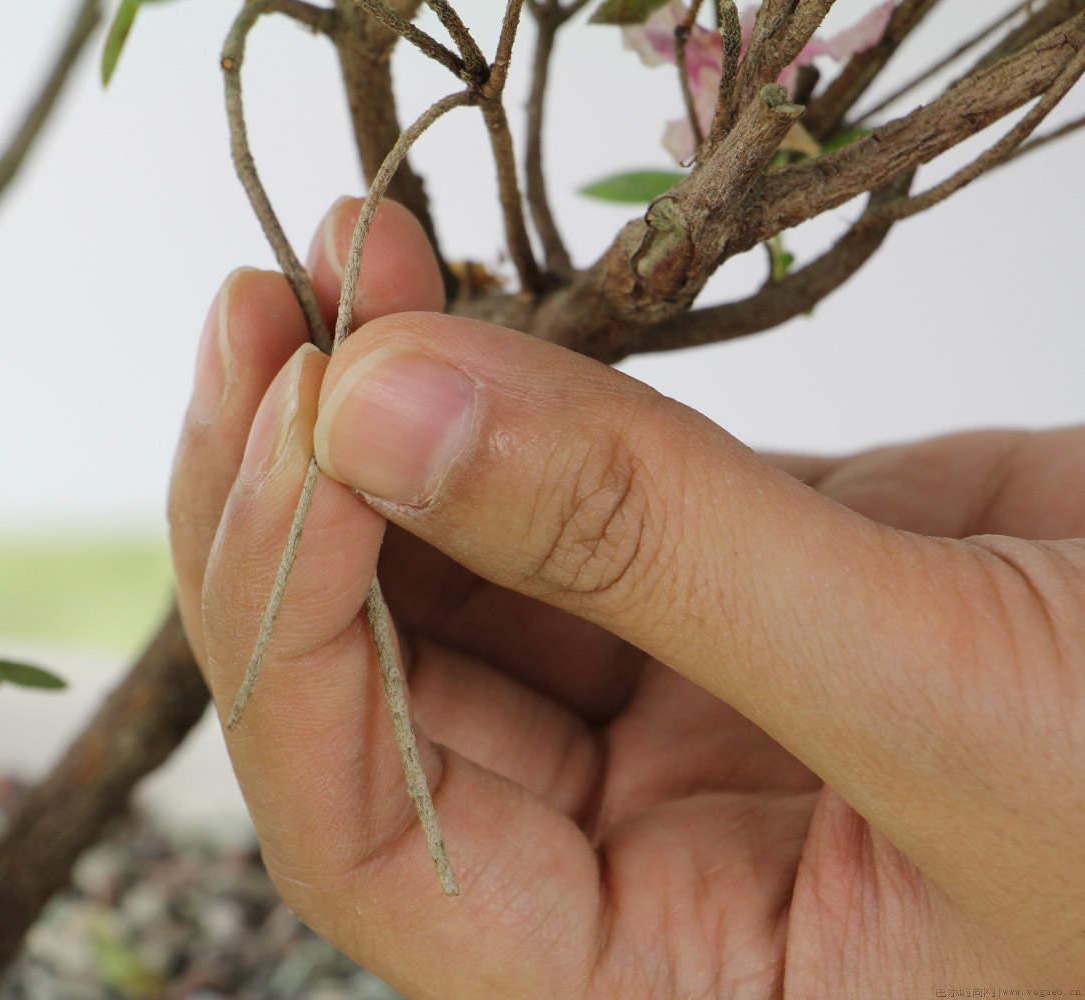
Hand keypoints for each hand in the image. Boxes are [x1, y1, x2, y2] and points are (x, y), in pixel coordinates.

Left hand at [170, 198, 1084, 997]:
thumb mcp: (958, 692)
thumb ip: (647, 547)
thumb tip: (371, 405)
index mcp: (645, 984)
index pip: (372, 834)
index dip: (295, 631)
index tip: (301, 424)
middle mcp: (624, 866)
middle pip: (371, 687)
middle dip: (296, 494)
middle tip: (275, 312)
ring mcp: (665, 717)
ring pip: (446, 570)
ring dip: (377, 418)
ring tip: (351, 259)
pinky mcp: (720, 588)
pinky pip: (556, 489)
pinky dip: (497, 388)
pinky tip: (448, 287)